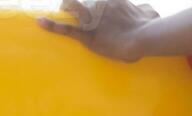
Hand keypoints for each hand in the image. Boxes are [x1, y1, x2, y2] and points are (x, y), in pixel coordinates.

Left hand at [38, 0, 159, 61]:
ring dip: (65, 8)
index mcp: (111, 0)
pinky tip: (39, 22)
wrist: (145, 36)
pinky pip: (66, 29)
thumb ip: (147, 11)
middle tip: (71, 8)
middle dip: (74, 3)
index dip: (91, 0)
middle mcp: (99, 5)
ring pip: (71, 8)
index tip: (88, 4)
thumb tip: (152, 14)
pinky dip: (51, 25)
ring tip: (62, 9)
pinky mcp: (87, 35)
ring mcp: (91, 20)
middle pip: (81, 0)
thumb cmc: (150, 28)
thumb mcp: (149, 13)